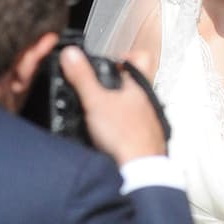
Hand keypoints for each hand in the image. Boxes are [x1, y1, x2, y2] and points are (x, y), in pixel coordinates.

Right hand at [59, 46, 166, 164]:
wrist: (139, 170)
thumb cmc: (124, 136)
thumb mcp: (95, 101)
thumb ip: (83, 77)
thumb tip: (72, 53)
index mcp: (140, 87)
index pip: (141, 58)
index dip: (125, 56)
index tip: (108, 62)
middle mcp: (149, 102)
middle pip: (133, 83)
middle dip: (114, 85)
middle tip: (95, 90)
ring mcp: (151, 121)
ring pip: (134, 105)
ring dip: (116, 107)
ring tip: (97, 114)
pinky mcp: (147, 139)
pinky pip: (134, 126)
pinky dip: (120, 126)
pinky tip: (107, 133)